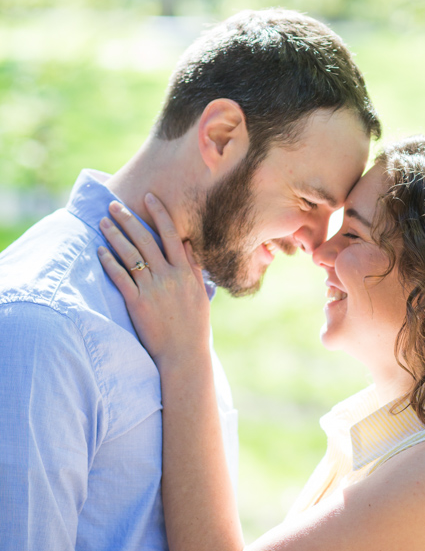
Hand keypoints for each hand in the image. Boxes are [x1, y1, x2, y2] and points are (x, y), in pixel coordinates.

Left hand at [98, 194, 210, 367]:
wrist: (184, 354)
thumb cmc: (194, 326)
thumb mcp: (199, 293)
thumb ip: (193, 267)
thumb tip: (186, 244)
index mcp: (185, 272)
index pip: (171, 234)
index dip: (159, 213)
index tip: (148, 197)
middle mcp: (169, 276)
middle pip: (145, 240)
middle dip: (128, 219)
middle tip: (114, 204)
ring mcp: (152, 289)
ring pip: (130, 255)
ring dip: (115, 236)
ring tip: (103, 222)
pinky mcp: (137, 303)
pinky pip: (120, 277)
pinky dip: (109, 262)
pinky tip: (100, 250)